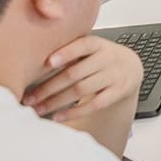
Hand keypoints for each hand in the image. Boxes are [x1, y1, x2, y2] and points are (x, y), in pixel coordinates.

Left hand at [22, 34, 142, 122]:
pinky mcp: (117, 92)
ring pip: (81, 90)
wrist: (131, 66)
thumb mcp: (91, 47)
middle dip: (49, 87)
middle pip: (74, 74)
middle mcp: (107, 58)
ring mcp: (113, 76)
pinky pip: (94, 105)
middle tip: (29, 98)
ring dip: (56, 102)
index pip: (82, 46)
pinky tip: (58, 117)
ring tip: (38, 109)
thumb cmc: (101, 57)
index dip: (66, 53)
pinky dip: (74, 112)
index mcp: (97, 44)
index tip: (48, 62)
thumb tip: (33, 60)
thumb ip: (70, 49)